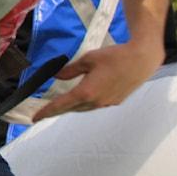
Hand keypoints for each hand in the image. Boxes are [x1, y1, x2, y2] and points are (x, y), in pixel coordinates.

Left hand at [32, 40, 164, 121]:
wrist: (141, 60)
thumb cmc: (114, 57)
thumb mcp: (88, 59)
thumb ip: (70, 70)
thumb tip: (57, 76)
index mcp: (87, 92)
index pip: (61, 105)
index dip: (46, 111)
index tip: (35, 118)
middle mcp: (96, 101)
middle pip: (71, 108)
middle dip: (57, 110)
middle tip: (43, 112)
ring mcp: (107, 103)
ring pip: (83, 108)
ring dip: (71, 107)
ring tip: (60, 105)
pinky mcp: (115, 101)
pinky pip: (94, 105)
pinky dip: (84, 103)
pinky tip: (82, 97)